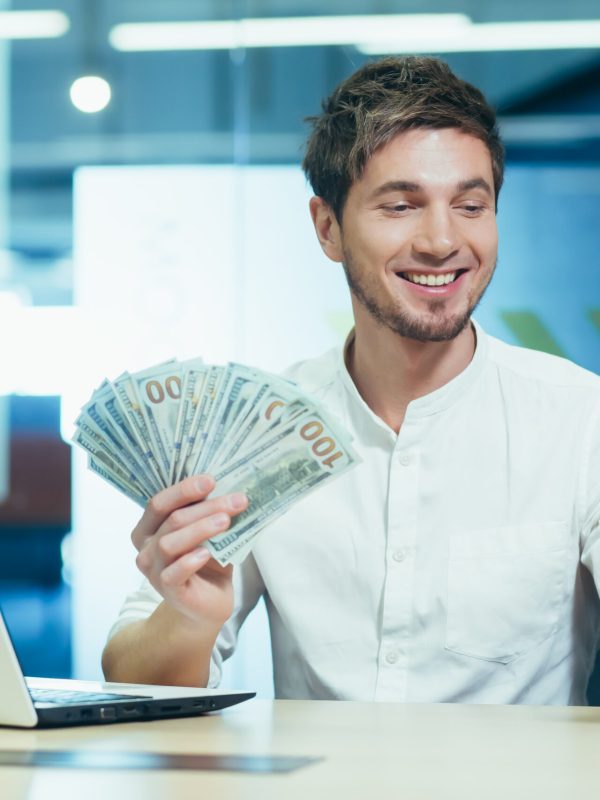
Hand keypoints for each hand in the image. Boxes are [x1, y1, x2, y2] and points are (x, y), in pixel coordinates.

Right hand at [131, 475, 248, 628]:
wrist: (208, 604)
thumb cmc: (207, 562)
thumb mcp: (209, 532)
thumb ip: (211, 513)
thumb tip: (234, 488)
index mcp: (150, 528)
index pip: (160, 502)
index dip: (184, 489)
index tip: (211, 480)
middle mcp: (146, 548)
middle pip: (172, 519)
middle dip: (206, 506)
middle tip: (236, 499)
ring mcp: (153, 570)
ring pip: (170, 543)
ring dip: (200, 529)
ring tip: (226, 521)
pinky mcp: (166, 590)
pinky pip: (173, 573)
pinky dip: (189, 561)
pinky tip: (207, 554)